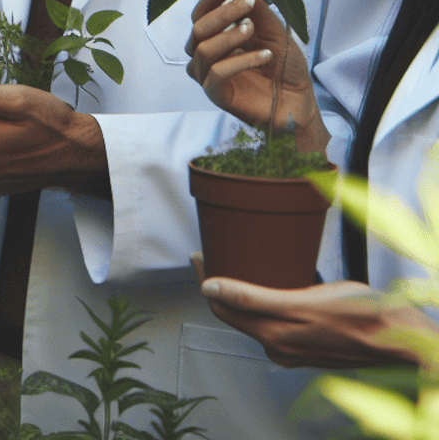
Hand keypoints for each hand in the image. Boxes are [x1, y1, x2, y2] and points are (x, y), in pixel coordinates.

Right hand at [187, 0, 328, 151]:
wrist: (301, 100)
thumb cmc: (284, 64)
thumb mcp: (270, 24)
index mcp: (214, 35)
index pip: (201, 11)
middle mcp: (205, 54)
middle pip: (197, 27)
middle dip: (223, 12)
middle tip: (250, 3)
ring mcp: (208, 76)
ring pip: (203, 49)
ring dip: (230, 35)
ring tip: (254, 30)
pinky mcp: (216, 96)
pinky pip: (217, 74)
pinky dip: (241, 61)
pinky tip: (264, 56)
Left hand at [192, 253, 430, 367]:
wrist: (401, 340)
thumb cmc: (359, 317)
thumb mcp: (301, 301)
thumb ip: (253, 298)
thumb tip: (211, 288)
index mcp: (273, 337)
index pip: (221, 307)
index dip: (204, 278)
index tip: (198, 254)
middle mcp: (279, 346)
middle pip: (235, 311)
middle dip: (219, 281)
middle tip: (212, 253)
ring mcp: (294, 347)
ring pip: (255, 313)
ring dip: (241, 289)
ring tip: (238, 261)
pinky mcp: (309, 343)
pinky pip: (275, 317)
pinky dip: (264, 298)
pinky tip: (271, 280)